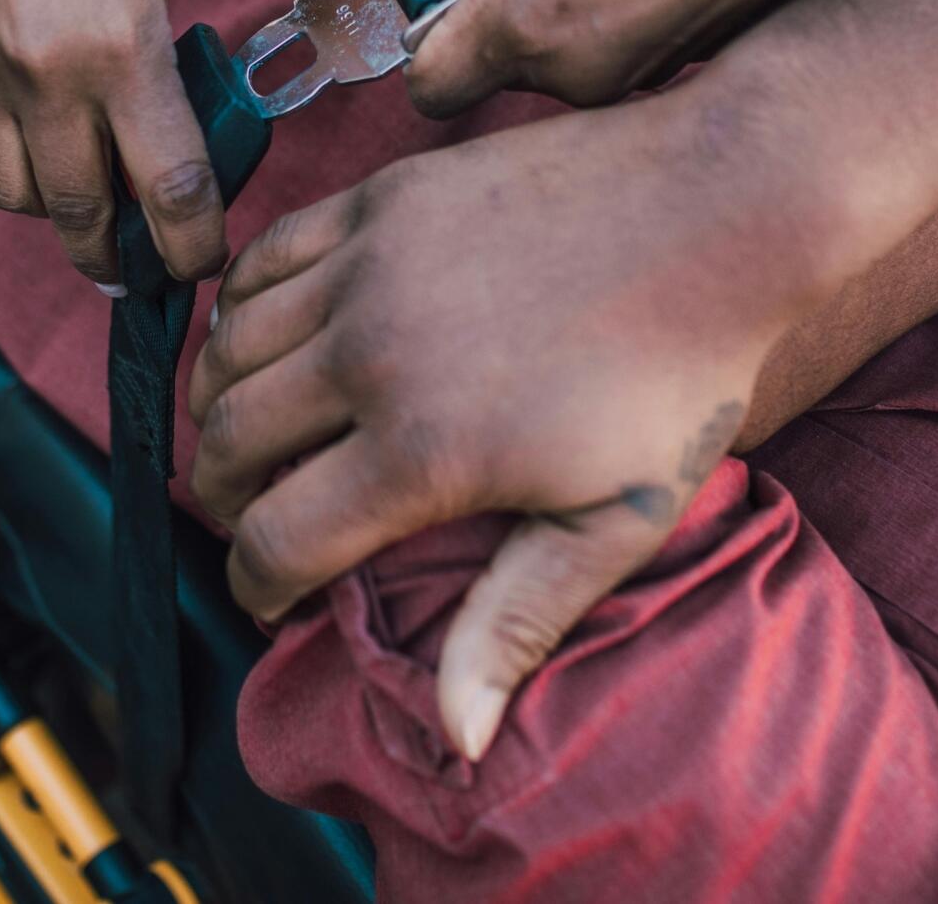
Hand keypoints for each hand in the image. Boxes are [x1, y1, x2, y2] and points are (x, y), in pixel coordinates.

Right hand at [0, 0, 225, 287]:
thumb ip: (153, 34)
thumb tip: (159, 98)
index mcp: (115, 45)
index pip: (165, 189)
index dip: (191, 244)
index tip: (205, 261)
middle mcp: (40, 70)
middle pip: (76, 215)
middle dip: (118, 254)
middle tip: (150, 266)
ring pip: (14, 191)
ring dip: (57, 211)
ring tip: (96, 204)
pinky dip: (17, 155)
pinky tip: (49, 138)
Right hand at [187, 79, 833, 761]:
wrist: (718, 212)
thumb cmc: (680, 375)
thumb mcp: (615, 518)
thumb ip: (517, 621)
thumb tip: (456, 739)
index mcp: (423, 448)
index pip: (275, 540)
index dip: (256, 586)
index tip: (270, 600)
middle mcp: (372, 352)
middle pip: (231, 442)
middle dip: (223, 498)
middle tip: (251, 519)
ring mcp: (369, 264)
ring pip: (229, 346)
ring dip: (219, 403)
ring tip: (247, 437)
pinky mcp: (382, 198)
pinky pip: (264, 255)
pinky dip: (240, 306)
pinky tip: (263, 337)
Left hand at [387, 0, 937, 116]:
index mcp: (533, 19)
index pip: (428, 84)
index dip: (419, 35)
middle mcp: (579, 75)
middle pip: (490, 71)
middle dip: (488, 12)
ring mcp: (636, 83)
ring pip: (551, 66)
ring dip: (553, 10)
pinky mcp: (680, 72)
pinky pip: (609, 56)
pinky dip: (608, 16)